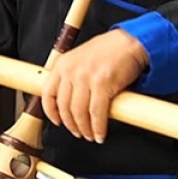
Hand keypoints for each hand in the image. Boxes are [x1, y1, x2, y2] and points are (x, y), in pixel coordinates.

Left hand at [39, 29, 148, 143]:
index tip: (57, 121)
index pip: (48, 93)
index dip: (51, 111)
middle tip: (78, 132)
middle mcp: (72, 71)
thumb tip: (67, 101)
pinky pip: (97, 113)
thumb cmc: (108, 51)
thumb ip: (71, 76)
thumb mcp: (80, 59)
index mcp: (63, 64)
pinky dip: (98, 127)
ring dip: (84, 128)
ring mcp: (86, 77)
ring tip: (90, 135)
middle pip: (64, 106)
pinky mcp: (102, 84)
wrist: (129, 42)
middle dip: (71, 124)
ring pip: (79, 112)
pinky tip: (100, 133)